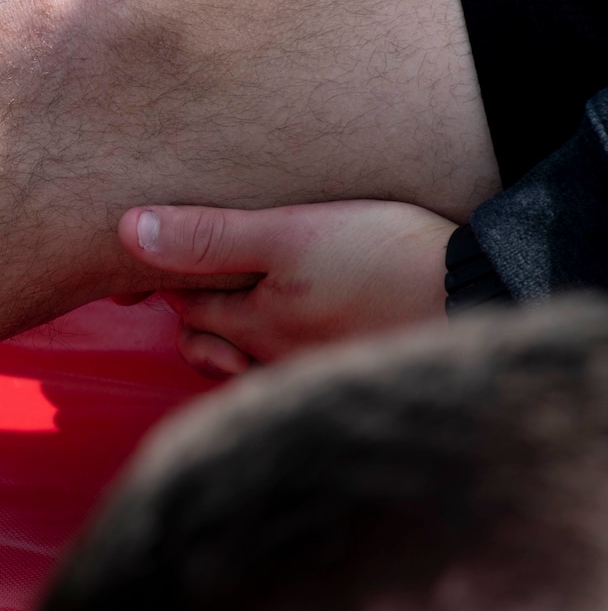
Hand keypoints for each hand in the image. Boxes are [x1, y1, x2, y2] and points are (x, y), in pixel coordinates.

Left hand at [118, 200, 454, 379]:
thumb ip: (210, 235)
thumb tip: (127, 230)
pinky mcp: (354, 375)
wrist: (484, 297)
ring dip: (230, 344)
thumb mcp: (292, 232)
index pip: (185, 307)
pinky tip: (291, 334)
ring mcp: (317, 376)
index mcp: (256, 325)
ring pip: (247, 370)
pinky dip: (275, 359)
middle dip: (193, 318)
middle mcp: (279, 362)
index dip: (164, 281)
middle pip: (210, 346)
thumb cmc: (389, 259)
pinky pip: (292, 380)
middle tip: (196, 280)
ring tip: (239, 308)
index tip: (156, 259)